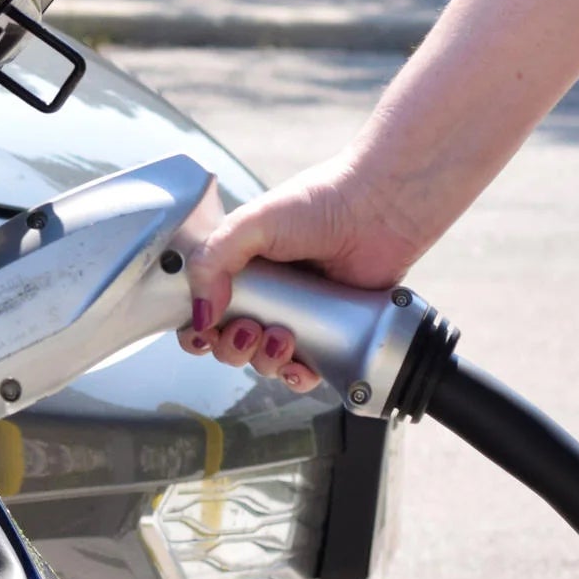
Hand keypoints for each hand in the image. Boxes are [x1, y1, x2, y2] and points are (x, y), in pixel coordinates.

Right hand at [177, 159, 434, 393]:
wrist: (379, 208)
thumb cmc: (320, 202)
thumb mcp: (250, 223)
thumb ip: (211, 262)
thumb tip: (201, 316)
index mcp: (240, 268)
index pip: (204, 311)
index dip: (198, 330)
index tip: (203, 332)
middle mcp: (266, 294)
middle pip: (231, 343)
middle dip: (232, 348)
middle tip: (249, 330)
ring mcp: (298, 315)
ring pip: (265, 360)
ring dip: (264, 361)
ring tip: (282, 338)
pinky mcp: (330, 331)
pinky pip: (305, 369)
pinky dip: (297, 376)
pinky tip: (299, 365)